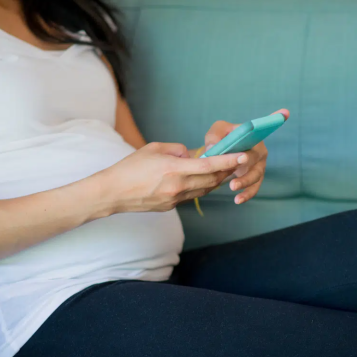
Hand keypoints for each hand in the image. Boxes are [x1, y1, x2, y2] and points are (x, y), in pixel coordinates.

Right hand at [100, 142, 246, 212]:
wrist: (113, 193)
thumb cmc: (130, 167)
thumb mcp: (153, 149)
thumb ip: (177, 149)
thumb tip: (190, 155)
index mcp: (174, 169)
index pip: (209, 165)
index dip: (228, 161)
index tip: (243, 156)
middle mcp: (177, 186)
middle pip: (212, 180)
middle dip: (227, 171)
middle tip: (238, 161)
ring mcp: (175, 199)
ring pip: (204, 190)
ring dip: (216, 181)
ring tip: (224, 170)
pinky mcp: (171, 207)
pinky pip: (192, 196)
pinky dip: (201, 188)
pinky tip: (202, 180)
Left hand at [204, 109, 289, 203]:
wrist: (218, 156)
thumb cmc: (220, 139)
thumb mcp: (215, 133)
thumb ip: (214, 137)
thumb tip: (214, 147)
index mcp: (253, 134)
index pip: (266, 125)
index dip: (275, 118)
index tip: (284, 112)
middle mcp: (259, 149)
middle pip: (257, 157)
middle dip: (247, 164)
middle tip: (234, 169)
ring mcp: (259, 165)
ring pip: (256, 175)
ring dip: (246, 182)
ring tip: (233, 187)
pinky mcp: (254, 179)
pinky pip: (254, 187)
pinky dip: (247, 194)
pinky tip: (238, 200)